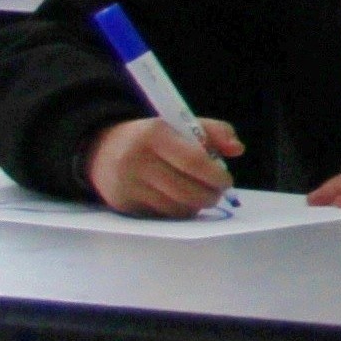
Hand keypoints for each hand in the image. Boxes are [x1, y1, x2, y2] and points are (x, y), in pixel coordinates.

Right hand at [83, 114, 239, 217]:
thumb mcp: (181, 125)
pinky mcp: (122, 203)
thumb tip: (238, 150)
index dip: (215, 176)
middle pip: (185, 190)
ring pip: (173, 207)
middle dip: (209, 196)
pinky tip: (181, 202)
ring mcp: (127, 184)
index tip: (226, 181)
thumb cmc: (153, 137)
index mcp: (154, 134)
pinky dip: (176, 212)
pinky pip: (159, 215)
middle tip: (218, 194)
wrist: (102, 148)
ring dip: (195, 206)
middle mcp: (136, 160)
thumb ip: (216, 132)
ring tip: (201, 197)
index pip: (193, 161)